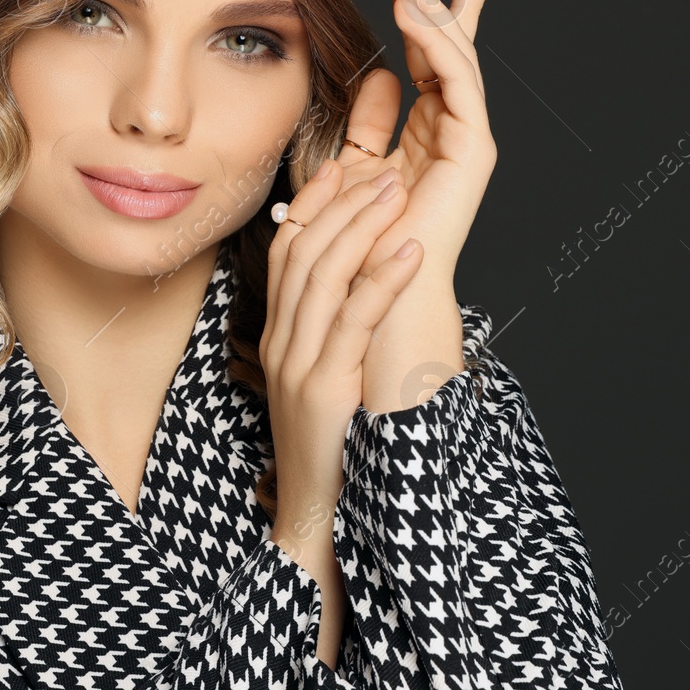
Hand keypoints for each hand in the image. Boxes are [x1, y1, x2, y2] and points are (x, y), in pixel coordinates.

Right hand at [259, 157, 425, 541]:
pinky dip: (382, 279)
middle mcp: (281, 344)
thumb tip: (363, 288)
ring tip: (397, 192)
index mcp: (280, 338)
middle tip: (381, 170)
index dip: (312, 205)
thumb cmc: (334, 451)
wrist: (318, 520)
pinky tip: (410, 252)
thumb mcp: (324, 381)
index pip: (285, 252)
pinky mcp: (325, 388)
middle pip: (300, 251)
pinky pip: (354, 320)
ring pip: (321, 275)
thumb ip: (333, 335)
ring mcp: (298, 364)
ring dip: (361, 226)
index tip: (343, 170)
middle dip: (340, 204)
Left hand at [310, 0, 497, 410]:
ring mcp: (465, 139)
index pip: (426, 56)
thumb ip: (364, 124)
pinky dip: (440, 44)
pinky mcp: (472, 150)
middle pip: (444, 44)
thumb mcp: (351, 168)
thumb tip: (378, 75)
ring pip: (453, 55)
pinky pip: (458, 82)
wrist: (371, 300)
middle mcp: (450, 130)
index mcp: (424, 132)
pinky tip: (415, 14)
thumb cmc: (354, 246)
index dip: (418, 7)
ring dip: (430, 7)